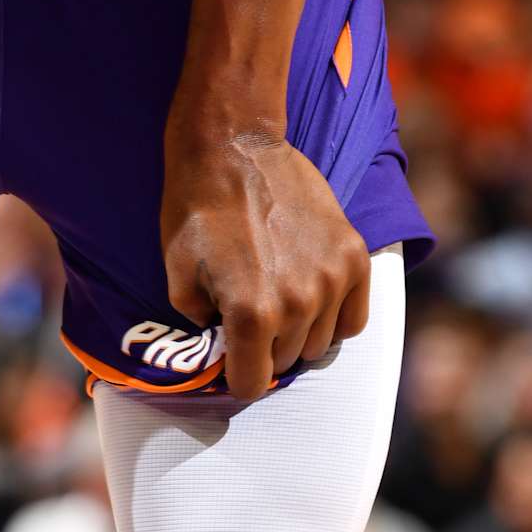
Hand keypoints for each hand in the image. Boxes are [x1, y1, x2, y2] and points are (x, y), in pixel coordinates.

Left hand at [160, 127, 370, 402]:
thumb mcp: (176, 273)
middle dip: (264, 347)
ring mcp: (331, 280)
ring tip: (277, 293)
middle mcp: (297, 304)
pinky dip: (334, 316)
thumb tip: (221, 344)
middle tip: (250, 312)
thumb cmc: (197, 208)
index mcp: (249, 313)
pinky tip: (311, 294)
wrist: (235, 146)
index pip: (251, 384)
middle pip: (285, 362)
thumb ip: (200, 323)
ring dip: (298, 330)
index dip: (236, 374)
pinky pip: (354, 318)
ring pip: (319, 343)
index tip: (231, 355)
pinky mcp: (354, 256)